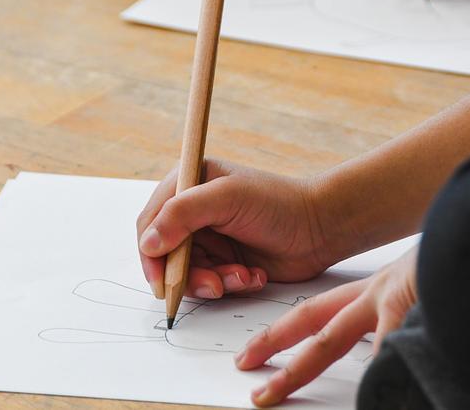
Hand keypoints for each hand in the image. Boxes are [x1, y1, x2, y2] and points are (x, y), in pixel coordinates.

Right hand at [136, 159, 343, 299]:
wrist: (321, 229)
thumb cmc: (278, 204)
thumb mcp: (228, 198)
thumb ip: (183, 213)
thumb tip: (148, 242)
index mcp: (189, 184)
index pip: (151, 220)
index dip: (151, 252)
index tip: (161, 278)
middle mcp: (194, 212)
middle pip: (166, 254)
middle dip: (188, 274)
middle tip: (214, 284)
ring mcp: (210, 238)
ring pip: (188, 274)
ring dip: (213, 281)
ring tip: (242, 277)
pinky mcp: (226, 262)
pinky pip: (211, 284)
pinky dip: (230, 285)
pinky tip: (254, 276)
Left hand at [234, 245, 418, 406]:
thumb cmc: (464, 256)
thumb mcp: (430, 284)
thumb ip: (410, 313)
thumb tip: (392, 347)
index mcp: (379, 289)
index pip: (319, 312)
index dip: (285, 331)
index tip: (259, 350)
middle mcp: (378, 292)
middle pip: (313, 324)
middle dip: (274, 349)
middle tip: (246, 376)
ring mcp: (393, 298)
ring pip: (330, 338)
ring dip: (299, 369)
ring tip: (269, 397)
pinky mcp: (410, 303)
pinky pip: (384, 345)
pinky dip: (371, 372)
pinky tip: (361, 394)